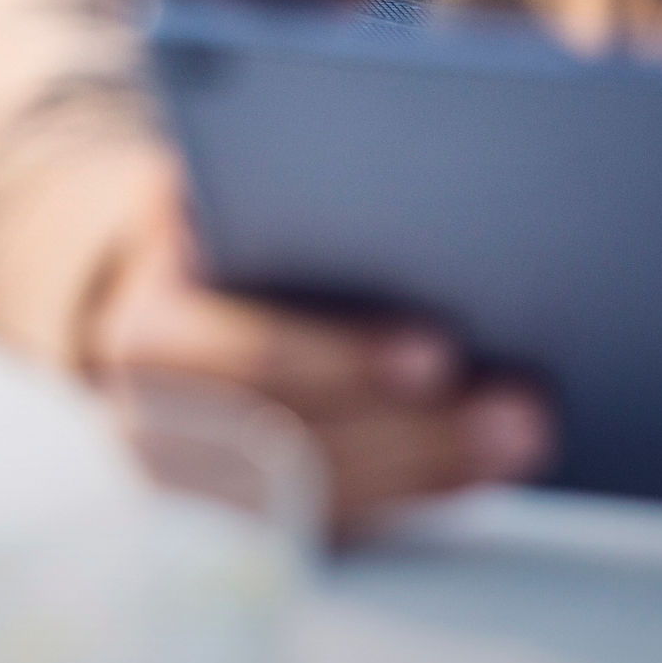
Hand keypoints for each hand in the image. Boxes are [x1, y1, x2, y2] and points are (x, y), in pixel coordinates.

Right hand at [80, 168, 553, 525]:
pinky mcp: (235, 528)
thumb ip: (250, 159)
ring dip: (435, 469)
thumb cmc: (205, 224)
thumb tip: (362, 131)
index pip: (248, 360)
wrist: (133, 305)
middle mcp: (153, 427)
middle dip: (420, 429)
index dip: (343, 359)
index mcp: (145, 329)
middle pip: (302, 447)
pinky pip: (333, 531)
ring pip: (327, 501)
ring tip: (528, 431)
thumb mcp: (202, 176)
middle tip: (527, 408)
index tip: (441, 349)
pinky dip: (415, 498)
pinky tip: (486, 466)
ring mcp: (195, 494)